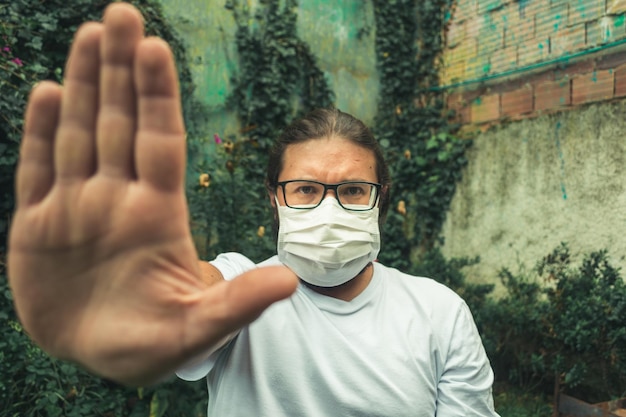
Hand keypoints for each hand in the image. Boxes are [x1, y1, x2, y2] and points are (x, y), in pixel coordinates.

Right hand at [8, 2, 296, 385]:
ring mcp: (77, 207)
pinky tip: (49, 92)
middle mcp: (118, 199)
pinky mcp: (37, 225)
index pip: (161, 141)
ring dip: (85, 85)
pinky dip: (39, 133)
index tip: (157, 49)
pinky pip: (37, 170)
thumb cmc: (153, 344)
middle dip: (120, 70)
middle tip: (122, 13)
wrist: (101, 354)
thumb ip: (237, 302)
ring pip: (79, 133)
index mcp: (158, 216)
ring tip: (92, 35)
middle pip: (120, 122)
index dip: (157, 96)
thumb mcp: (198, 329)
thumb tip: (290, 281)